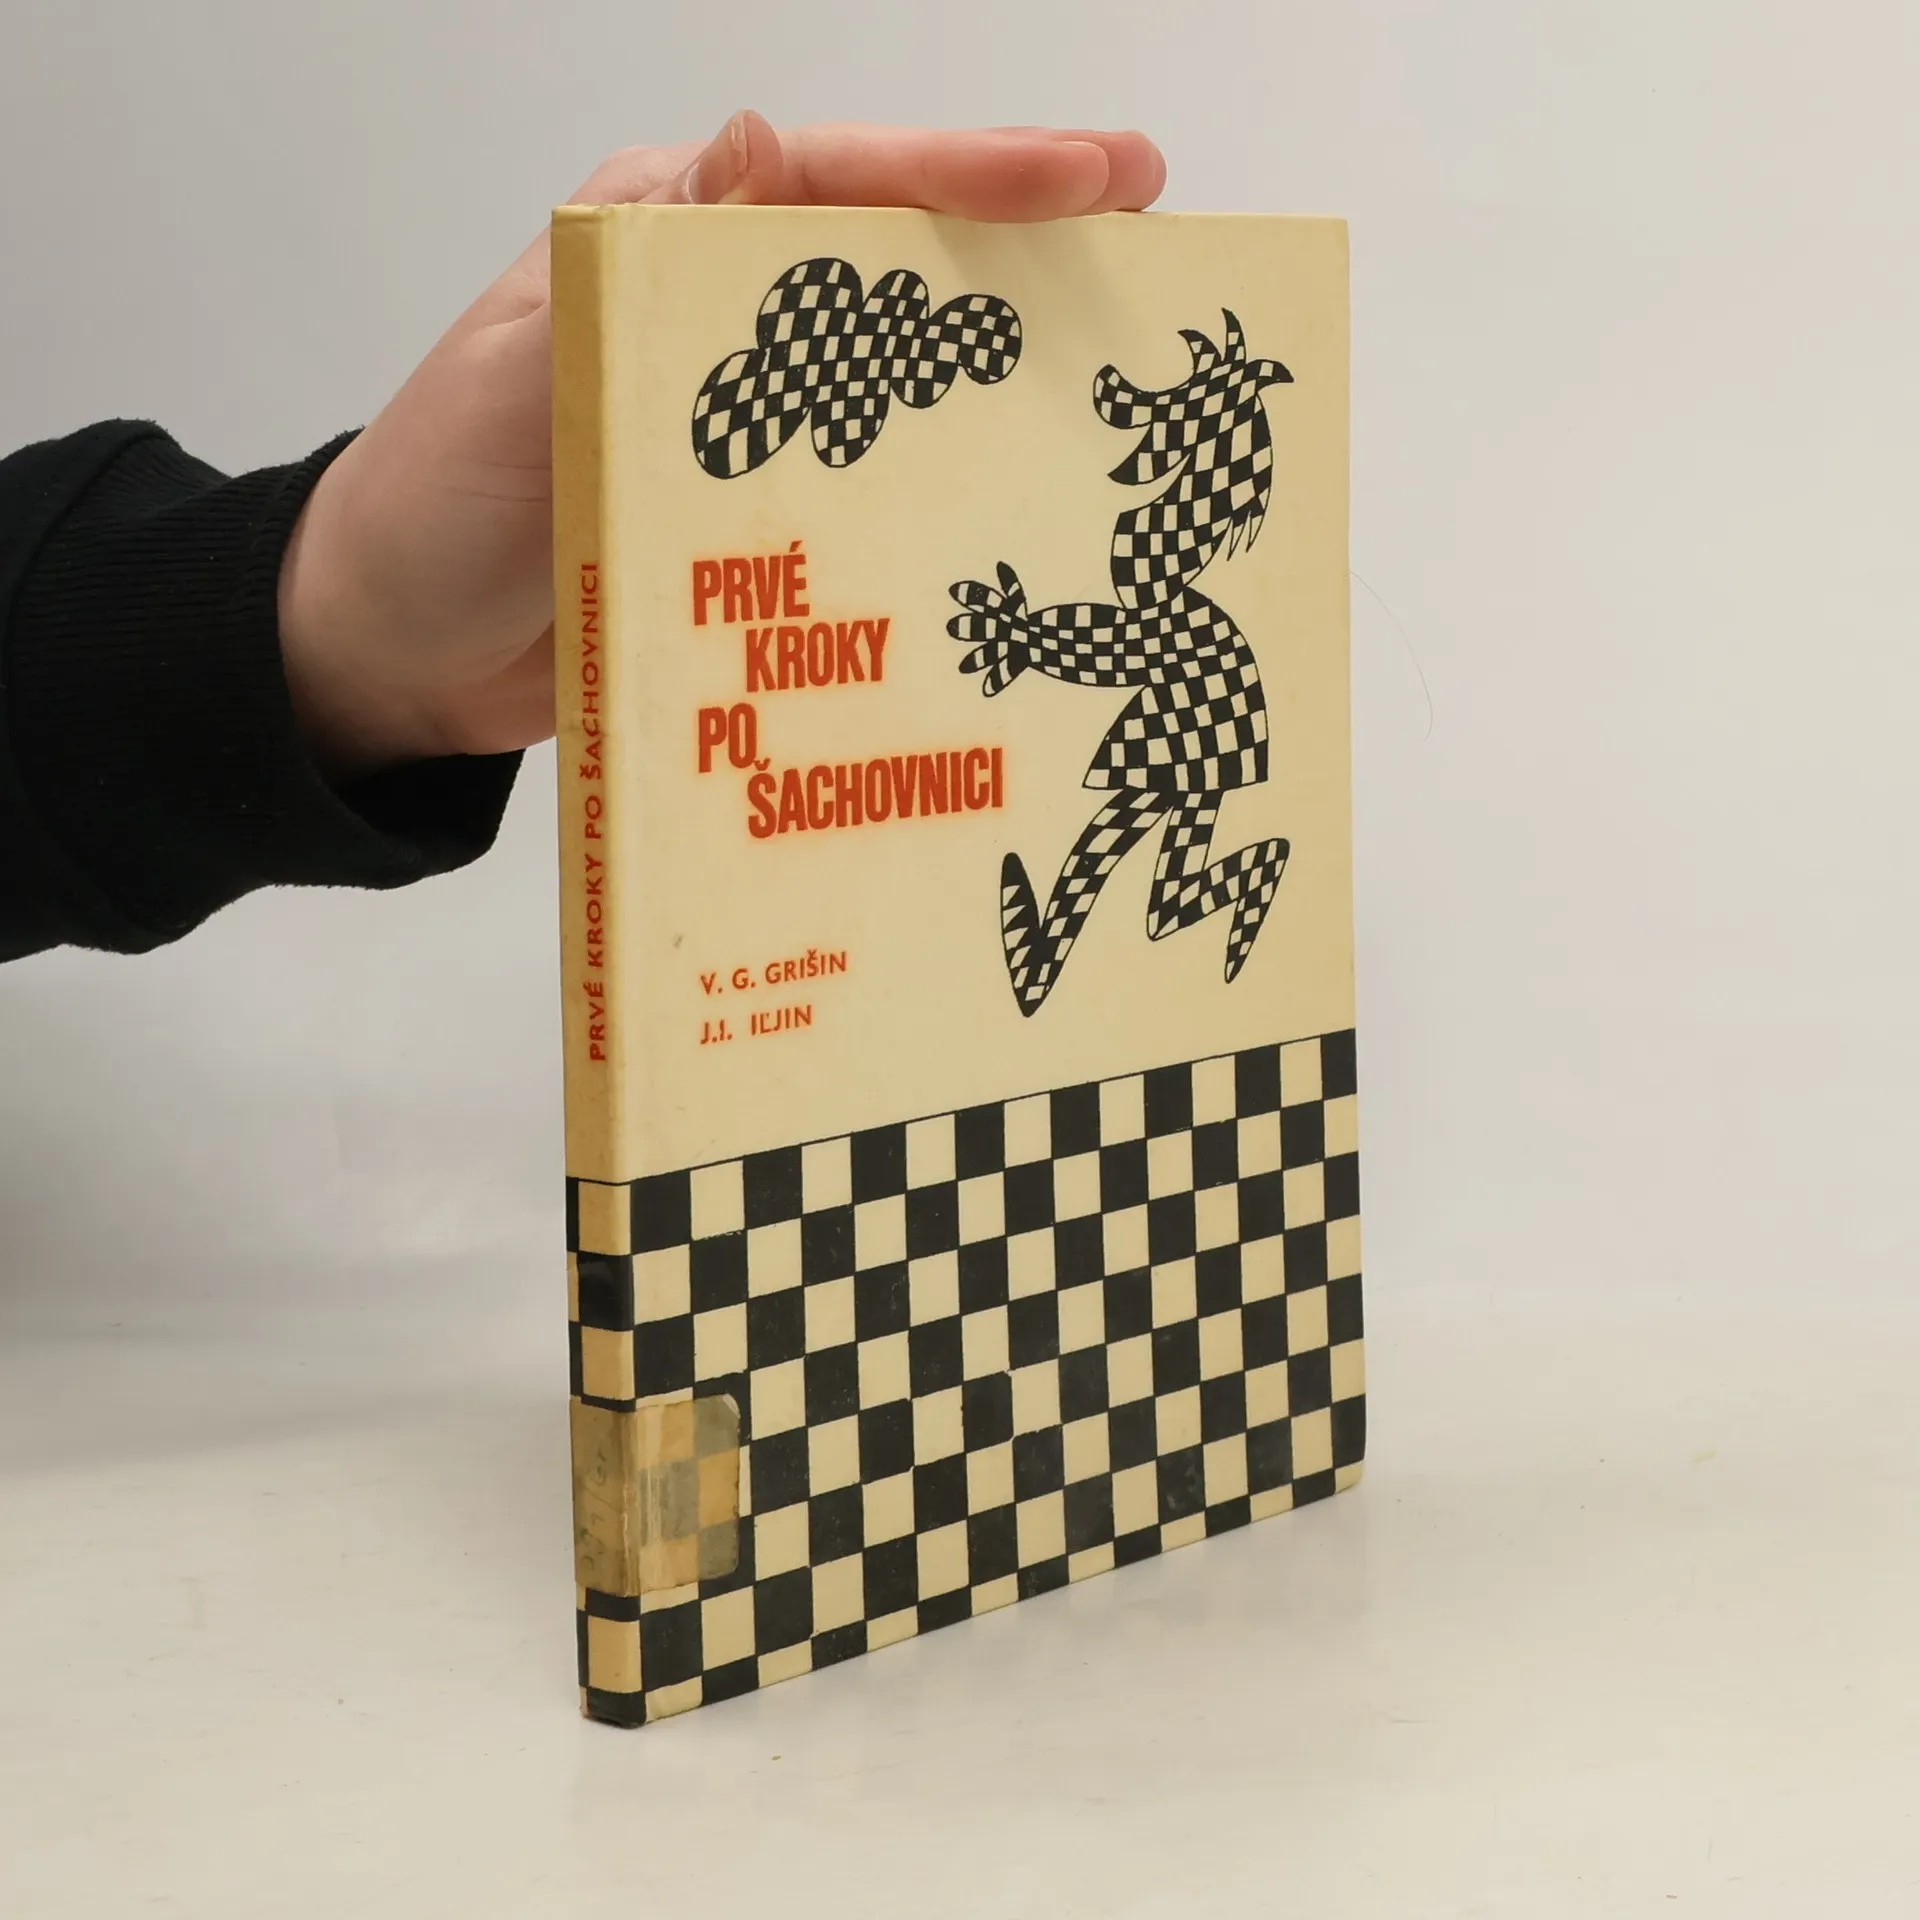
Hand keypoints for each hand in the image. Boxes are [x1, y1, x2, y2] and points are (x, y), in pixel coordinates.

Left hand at [276, 112, 1164, 775]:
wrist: (395, 658)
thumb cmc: (436, 502)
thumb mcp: (526, 369)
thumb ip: (637, 272)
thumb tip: (761, 144)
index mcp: (669, 244)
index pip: (838, 183)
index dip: (974, 172)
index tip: (1098, 176)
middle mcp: (729, 326)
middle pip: (900, 266)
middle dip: (1029, 252)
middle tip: (1160, 250)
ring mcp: (757, 433)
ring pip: (906, 381)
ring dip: (1011, 376)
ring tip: (1127, 374)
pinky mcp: (768, 530)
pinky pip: (874, 498)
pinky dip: (950, 502)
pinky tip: (1029, 516)